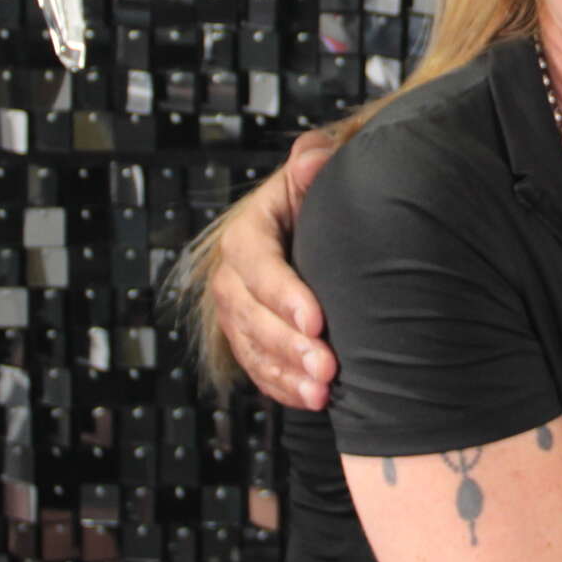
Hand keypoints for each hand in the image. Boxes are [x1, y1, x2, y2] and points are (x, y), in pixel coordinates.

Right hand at [210, 131, 338, 408]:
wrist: (322, 227)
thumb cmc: (323, 197)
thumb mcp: (320, 170)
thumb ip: (317, 161)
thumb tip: (311, 161)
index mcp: (249, 229)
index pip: (255, 261)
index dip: (281, 293)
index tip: (316, 319)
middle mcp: (234, 274)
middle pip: (249, 313)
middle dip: (286, 344)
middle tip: (326, 367)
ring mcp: (240, 310)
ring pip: (251, 347)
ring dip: (285, 374)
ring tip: (323, 393)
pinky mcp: (251, 338)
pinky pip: (258, 369)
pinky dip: (282, 388)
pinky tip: (313, 400)